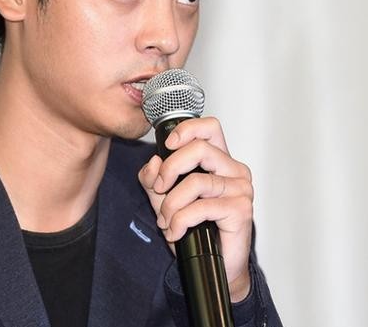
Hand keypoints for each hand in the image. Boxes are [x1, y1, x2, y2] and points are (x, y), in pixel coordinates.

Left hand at [138, 117, 252, 301]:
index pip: (209, 127)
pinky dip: (180, 220)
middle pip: (200, 148)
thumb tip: (153, 163)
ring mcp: (240, 188)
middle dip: (171, 167)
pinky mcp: (240, 209)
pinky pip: (201, 207)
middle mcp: (234, 170)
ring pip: (196, 181)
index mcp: (219, 160)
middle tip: (160, 188)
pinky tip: (175, 231)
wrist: (216, 266)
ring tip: (166, 220)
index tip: (167, 145)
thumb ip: (153, 178)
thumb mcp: (164, 198)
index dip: (186, 130)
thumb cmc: (196, 229)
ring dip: (171, 203)